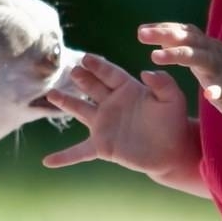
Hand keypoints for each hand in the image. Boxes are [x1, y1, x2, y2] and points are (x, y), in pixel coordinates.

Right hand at [42, 52, 197, 178]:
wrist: (172, 151)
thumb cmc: (173, 122)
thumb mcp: (173, 99)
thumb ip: (163, 83)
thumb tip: (146, 72)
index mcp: (128, 89)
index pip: (110, 73)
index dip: (98, 66)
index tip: (86, 58)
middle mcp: (112, 104)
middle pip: (92, 87)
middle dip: (81, 78)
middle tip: (71, 70)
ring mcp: (104, 124)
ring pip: (80, 109)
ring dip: (65, 102)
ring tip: (50, 94)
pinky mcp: (102, 145)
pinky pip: (79, 152)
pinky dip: (64, 157)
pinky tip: (48, 161)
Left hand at [137, 22, 221, 121]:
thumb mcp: (201, 55)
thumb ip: (182, 44)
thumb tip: (157, 35)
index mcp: (203, 45)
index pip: (182, 31)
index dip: (163, 28)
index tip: (142, 30)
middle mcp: (210, 53)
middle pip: (186, 39)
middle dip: (164, 34)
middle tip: (140, 34)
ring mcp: (220, 70)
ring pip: (199, 58)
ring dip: (178, 54)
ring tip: (156, 56)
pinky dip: (215, 91)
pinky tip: (208, 94)